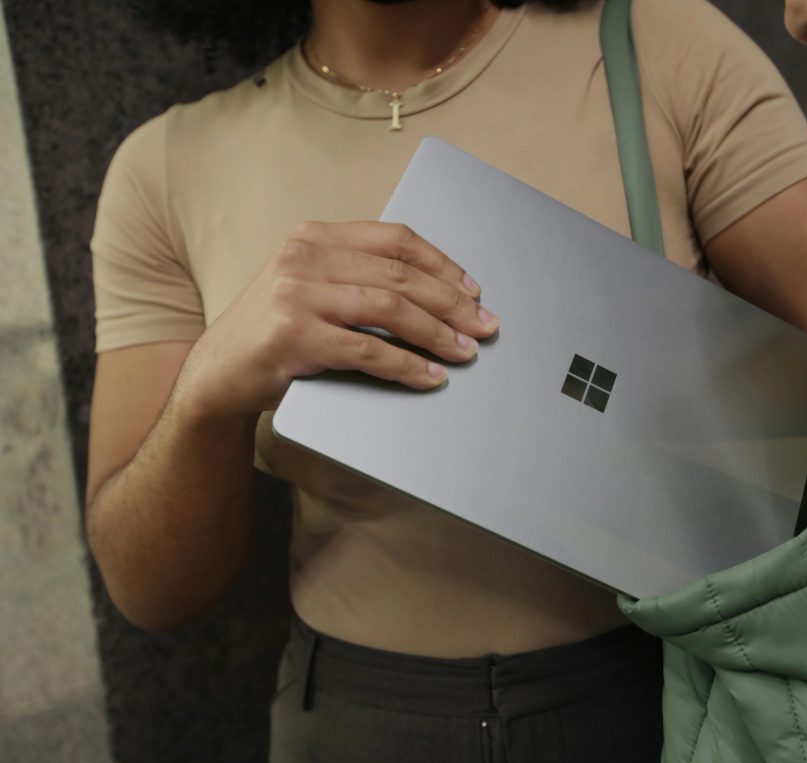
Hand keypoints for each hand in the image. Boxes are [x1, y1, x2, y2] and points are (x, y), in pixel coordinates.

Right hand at [174, 221, 499, 420]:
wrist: (217, 375)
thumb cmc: (275, 334)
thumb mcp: (311, 287)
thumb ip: (356, 276)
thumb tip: (435, 294)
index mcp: (314, 236)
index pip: (395, 239)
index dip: (442, 264)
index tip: (473, 289)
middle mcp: (304, 256)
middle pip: (401, 274)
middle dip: (452, 302)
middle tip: (484, 326)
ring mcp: (297, 294)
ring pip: (391, 308)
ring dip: (438, 333)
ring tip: (465, 352)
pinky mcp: (295, 336)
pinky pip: (370, 350)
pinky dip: (408, 365)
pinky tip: (431, 376)